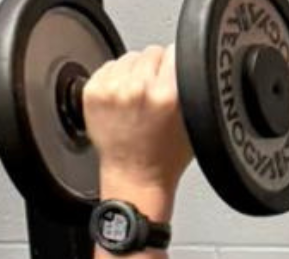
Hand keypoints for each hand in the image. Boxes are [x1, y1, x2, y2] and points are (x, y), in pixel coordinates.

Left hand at [86, 45, 190, 220]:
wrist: (135, 177)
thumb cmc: (166, 157)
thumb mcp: (195, 121)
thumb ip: (192, 87)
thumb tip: (185, 61)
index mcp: (168, 95)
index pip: (175, 52)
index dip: (178, 64)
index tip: (176, 76)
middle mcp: (138, 89)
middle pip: (152, 52)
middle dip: (157, 69)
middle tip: (157, 93)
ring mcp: (112, 90)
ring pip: (129, 57)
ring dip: (135, 72)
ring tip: (139, 98)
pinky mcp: (92, 92)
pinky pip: (109, 67)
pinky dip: (116, 79)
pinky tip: (123, 100)